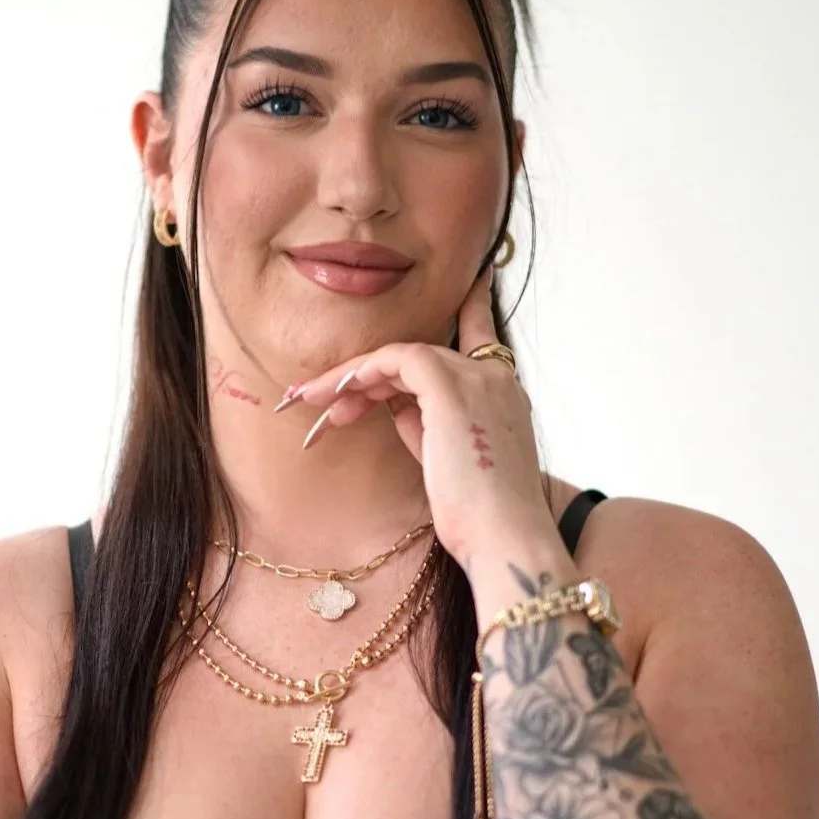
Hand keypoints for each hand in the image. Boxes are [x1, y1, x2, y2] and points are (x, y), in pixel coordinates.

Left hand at [281, 267, 566, 570]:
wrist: (505, 540)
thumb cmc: (480, 518)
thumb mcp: (452, 461)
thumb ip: (428, 423)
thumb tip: (392, 404)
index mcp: (505, 393)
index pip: (483, 332)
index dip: (472, 306)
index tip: (473, 278)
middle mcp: (497, 376)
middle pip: (420, 354)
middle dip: (366, 375)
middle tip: (322, 400)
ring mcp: (478, 377)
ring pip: (401, 355)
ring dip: (351, 379)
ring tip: (313, 402)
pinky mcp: (451, 386)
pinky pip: (395, 361)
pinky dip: (361, 376)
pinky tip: (336, 399)